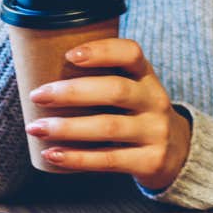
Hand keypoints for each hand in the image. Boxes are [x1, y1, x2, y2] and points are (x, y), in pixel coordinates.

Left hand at [24, 38, 191, 190]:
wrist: (176, 153)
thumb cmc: (135, 115)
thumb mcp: (131, 90)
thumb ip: (100, 79)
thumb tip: (36, 71)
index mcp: (146, 76)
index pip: (130, 53)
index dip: (101, 51)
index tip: (69, 55)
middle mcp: (155, 100)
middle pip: (115, 91)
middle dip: (72, 92)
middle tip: (37, 95)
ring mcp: (155, 132)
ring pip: (109, 126)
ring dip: (68, 127)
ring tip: (36, 128)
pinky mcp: (150, 160)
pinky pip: (109, 159)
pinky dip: (77, 158)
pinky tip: (53, 154)